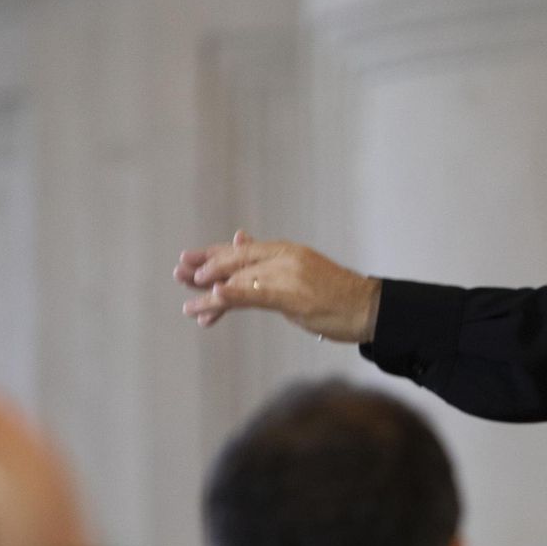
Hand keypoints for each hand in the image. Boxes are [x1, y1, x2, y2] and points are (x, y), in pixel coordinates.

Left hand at [174, 231, 381, 342]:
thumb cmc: (335, 294)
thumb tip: (240, 237)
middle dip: (204, 270)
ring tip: (189, 305)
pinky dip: (233, 294)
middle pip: (235, 261)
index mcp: (284, 250)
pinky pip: (256, 294)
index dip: (211, 255)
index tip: (187, 260)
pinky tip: (214, 296)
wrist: (368, 308)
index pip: (240, 250)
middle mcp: (283, 257)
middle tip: (179, 275)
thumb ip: (268, 260)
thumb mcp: (299, 271)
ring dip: (210, 293)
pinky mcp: (293, 296)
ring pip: (240, 281)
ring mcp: (288, 274)